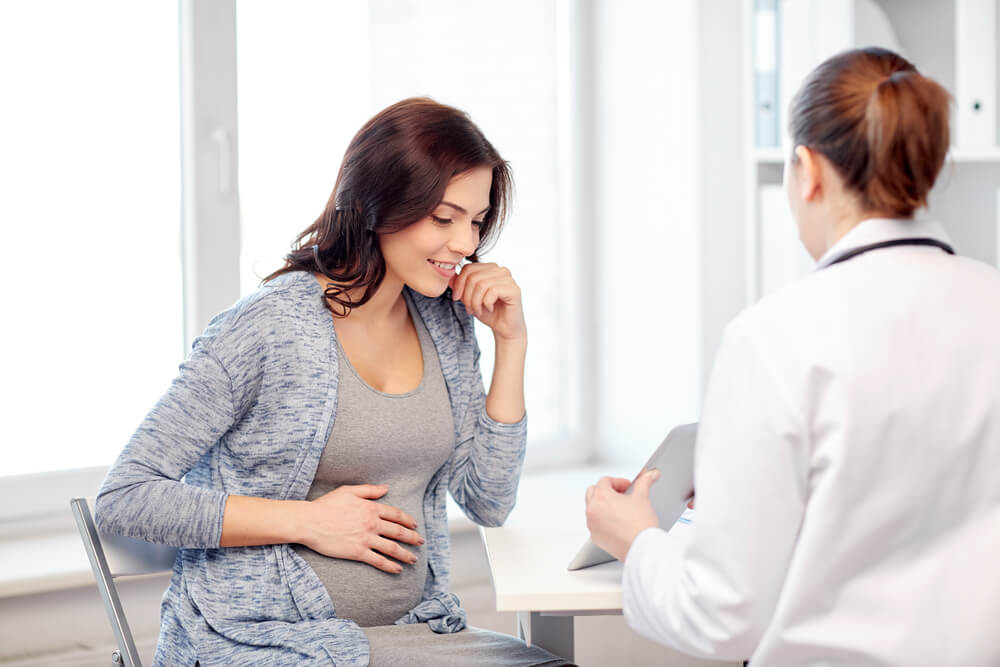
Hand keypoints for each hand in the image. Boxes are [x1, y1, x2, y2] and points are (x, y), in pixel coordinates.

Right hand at [301, 484, 423, 573]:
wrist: (309, 522)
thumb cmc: (326, 505)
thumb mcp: (348, 491)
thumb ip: (369, 490)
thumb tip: (387, 487)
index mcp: (371, 508)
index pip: (396, 515)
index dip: (407, 520)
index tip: (415, 525)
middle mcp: (372, 523)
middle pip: (398, 532)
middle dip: (412, 538)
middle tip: (421, 542)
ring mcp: (365, 539)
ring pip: (392, 548)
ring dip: (405, 554)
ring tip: (414, 559)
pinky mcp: (357, 552)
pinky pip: (378, 561)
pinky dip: (390, 566)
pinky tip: (398, 569)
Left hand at [449, 262, 526, 341]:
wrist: (504, 328)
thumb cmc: (488, 312)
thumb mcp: (469, 298)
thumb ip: (460, 286)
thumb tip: (450, 278)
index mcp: (490, 268)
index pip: (468, 268)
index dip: (459, 284)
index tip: (456, 298)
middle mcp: (500, 270)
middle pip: (473, 276)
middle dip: (467, 295)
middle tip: (469, 309)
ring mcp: (508, 279)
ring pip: (481, 284)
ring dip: (475, 301)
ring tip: (477, 310)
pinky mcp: (514, 289)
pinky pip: (492, 291)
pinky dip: (486, 303)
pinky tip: (489, 309)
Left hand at [585, 470, 660, 560]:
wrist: (643, 548)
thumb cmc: (641, 525)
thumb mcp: (643, 497)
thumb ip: (644, 482)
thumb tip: (651, 474)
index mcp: (601, 497)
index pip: (604, 481)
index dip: (618, 481)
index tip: (629, 486)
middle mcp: (592, 510)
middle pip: (593, 492)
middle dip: (607, 491)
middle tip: (622, 495)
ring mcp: (592, 525)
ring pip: (593, 508)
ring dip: (604, 505)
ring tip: (622, 509)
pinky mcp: (596, 538)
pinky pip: (596, 524)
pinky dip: (604, 520)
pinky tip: (619, 523)